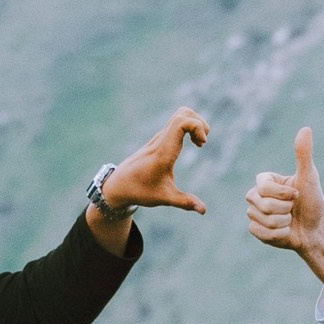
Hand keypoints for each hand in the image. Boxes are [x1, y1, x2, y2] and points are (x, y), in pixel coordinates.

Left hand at [87, 107, 211, 250]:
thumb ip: (185, 202)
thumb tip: (204, 210)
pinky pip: (177, 122)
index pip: (181, 122)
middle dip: (200, 123)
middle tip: (203, 142)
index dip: (197, 127)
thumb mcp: (163, 198)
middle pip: (183, 113)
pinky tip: (193, 143)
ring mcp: (160, 137)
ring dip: (195, 123)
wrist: (119, 185)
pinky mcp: (160, 139)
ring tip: (200, 142)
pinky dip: (190, 126)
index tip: (202, 144)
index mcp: (163, 151)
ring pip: (180, 115)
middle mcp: (161, 140)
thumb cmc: (140, 190)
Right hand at [245, 125, 323, 296]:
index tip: (296, 195)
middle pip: (262, 204)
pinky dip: (279, 234)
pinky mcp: (255, 230)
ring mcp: (254, 213)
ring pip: (263, 220)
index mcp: (265, 181)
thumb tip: (306, 129)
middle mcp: (255, 195)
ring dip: (283, 223)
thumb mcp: (309, 178)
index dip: (283, 194)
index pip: (263, 186)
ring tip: (289, 220)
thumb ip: (304, 155)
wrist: (315, 230)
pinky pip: (261, 232)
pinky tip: (285, 231)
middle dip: (285, 209)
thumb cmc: (313, 202)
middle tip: (293, 209)